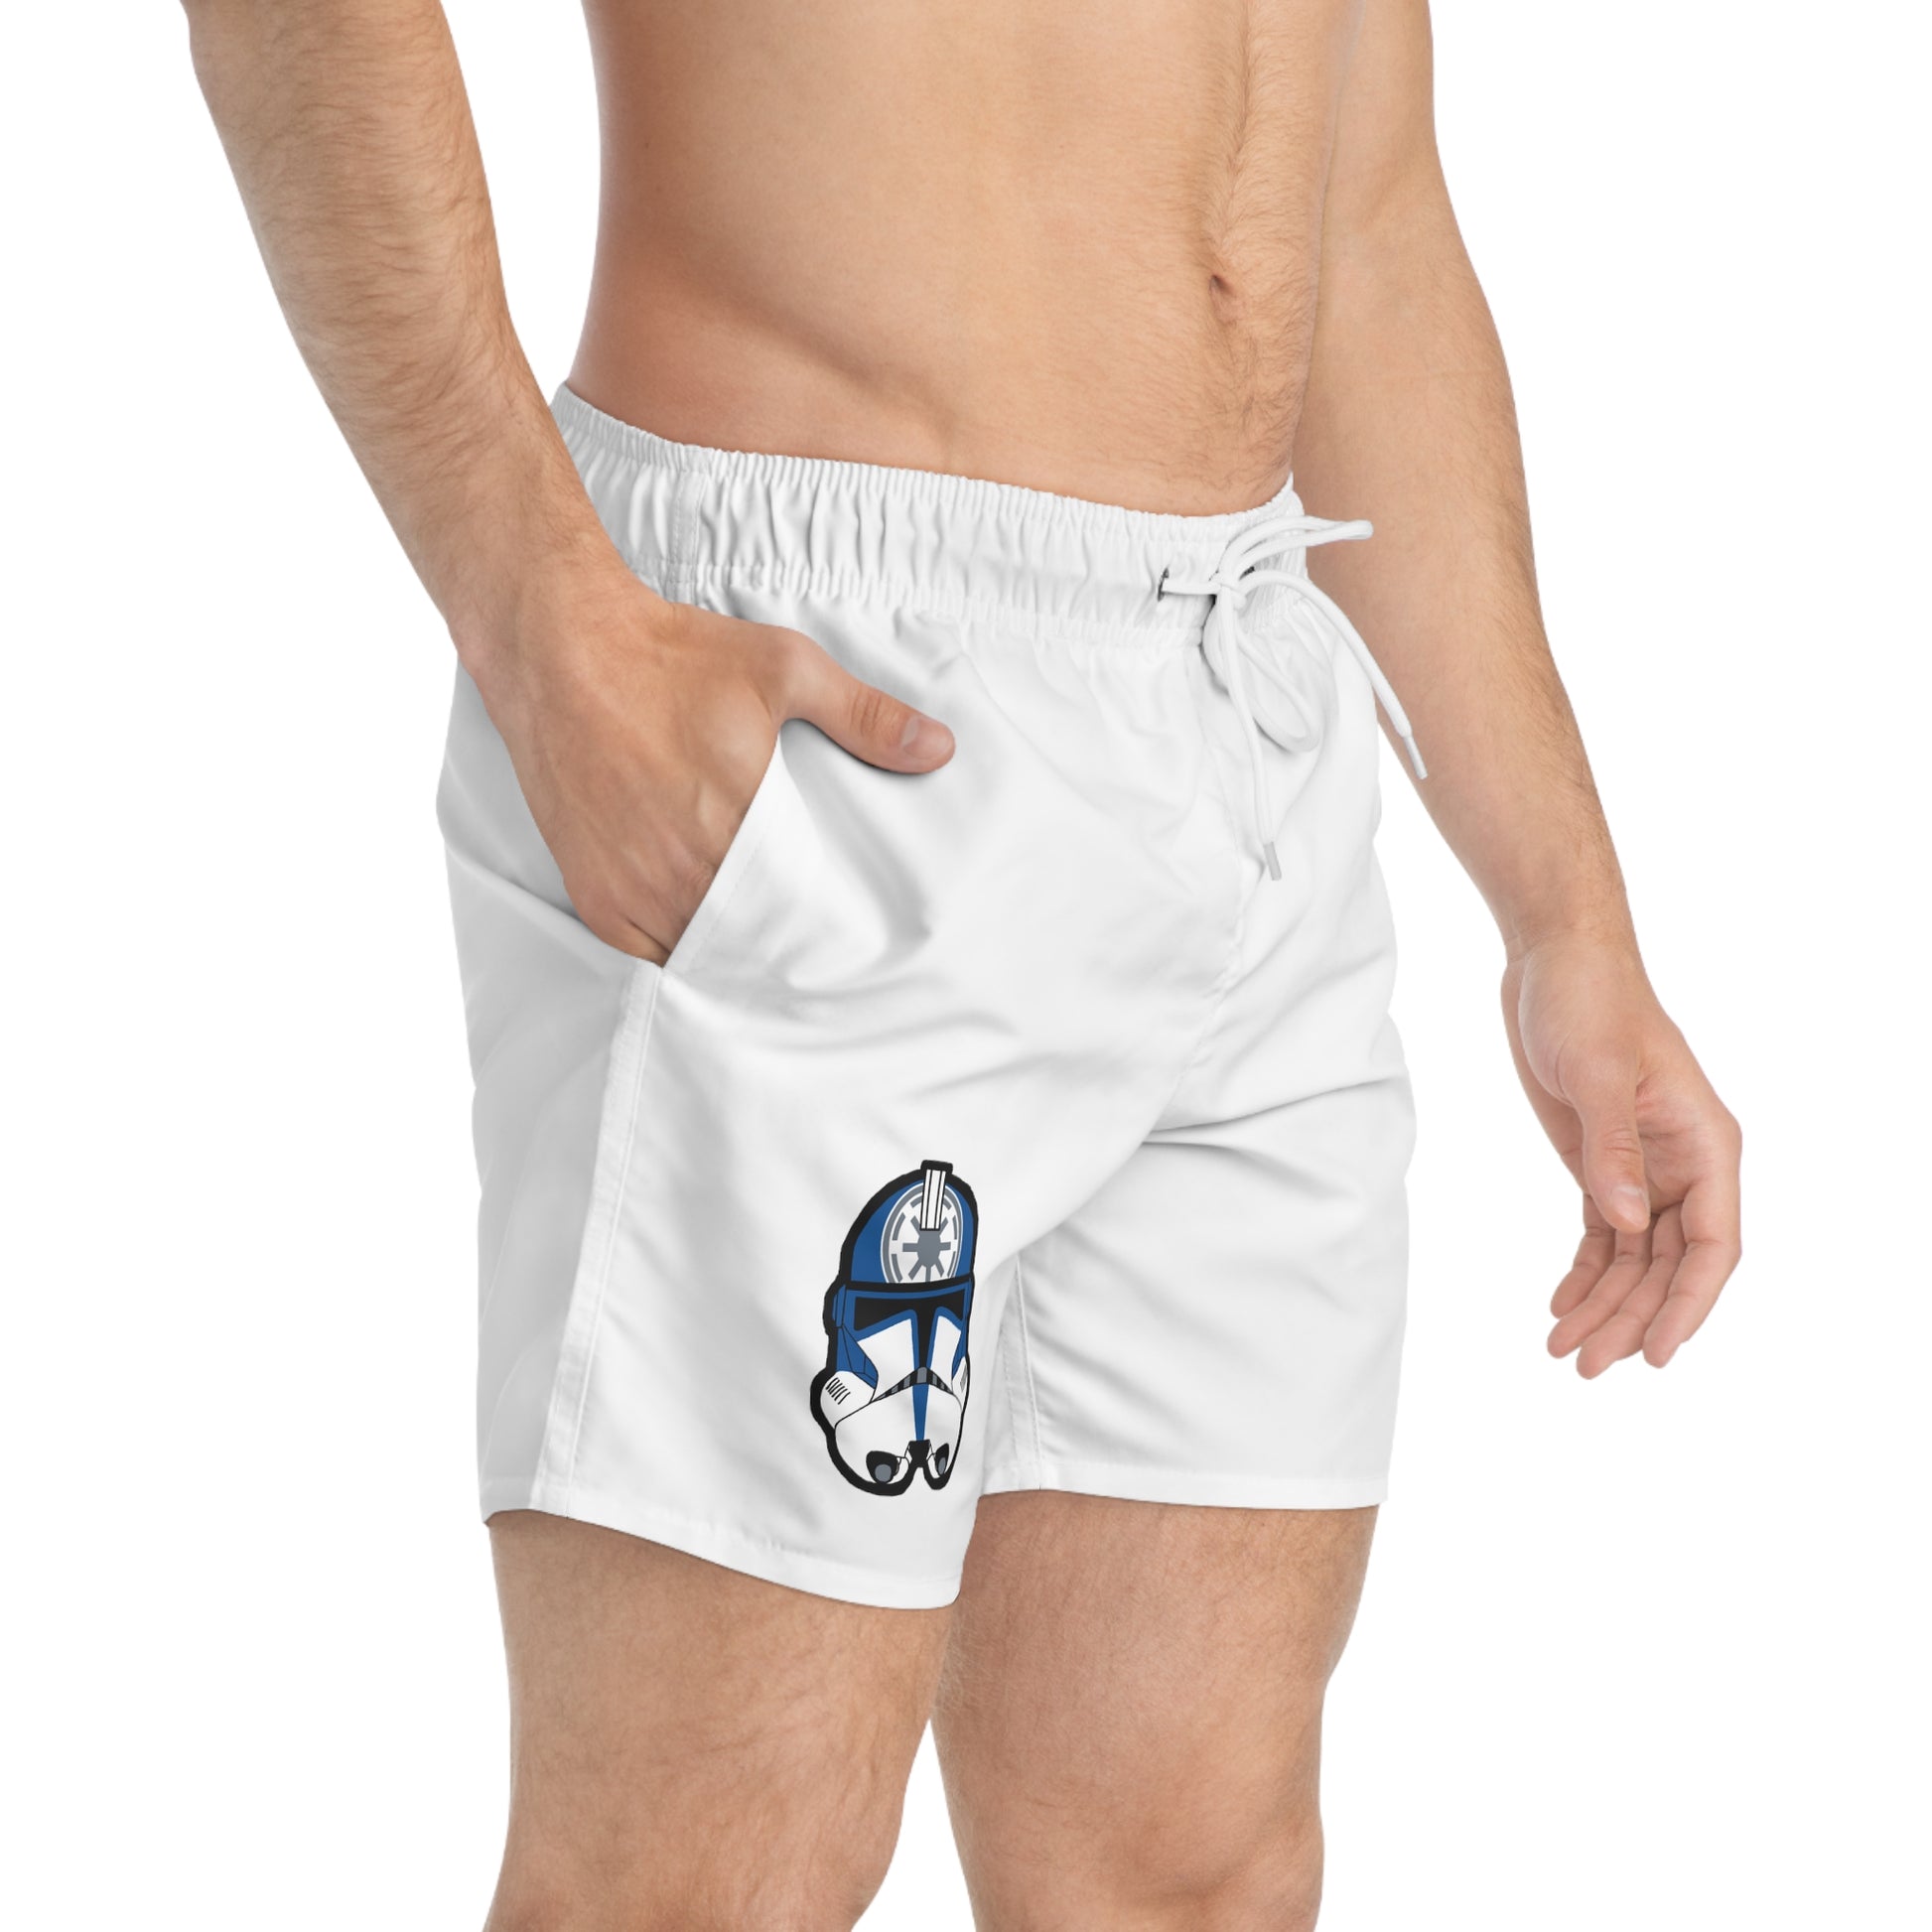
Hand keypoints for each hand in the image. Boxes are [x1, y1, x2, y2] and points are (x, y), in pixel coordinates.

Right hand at [469, 553, 953, 962]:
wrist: (560, 650)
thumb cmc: (673, 656)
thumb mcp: (783, 669)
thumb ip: (864, 716)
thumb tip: (939, 747)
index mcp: (740, 821)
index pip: (801, 913)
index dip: (825, 934)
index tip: (849, 944)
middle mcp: (684, 867)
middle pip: (752, 942)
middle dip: (783, 950)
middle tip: (817, 965)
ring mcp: (633, 887)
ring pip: (699, 954)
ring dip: (731, 956)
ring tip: (766, 960)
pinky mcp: (594, 893)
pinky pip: (645, 956)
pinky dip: (675, 955)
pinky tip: (704, 948)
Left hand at [1501, 933, 1741, 1376]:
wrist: (1555, 962)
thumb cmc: (1589, 1003)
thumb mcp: (1599, 1072)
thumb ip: (1614, 1148)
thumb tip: (1627, 1222)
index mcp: (1707, 1146)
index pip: (1712, 1245)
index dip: (1687, 1305)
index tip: (1655, 1354)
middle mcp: (1685, 1165)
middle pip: (1669, 1265)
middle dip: (1630, 1318)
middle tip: (1583, 1366)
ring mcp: (1644, 1168)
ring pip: (1634, 1259)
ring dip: (1604, 1306)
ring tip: (1562, 1350)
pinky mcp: (1603, 1163)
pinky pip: (1604, 1235)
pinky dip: (1585, 1273)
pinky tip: (1561, 1304)